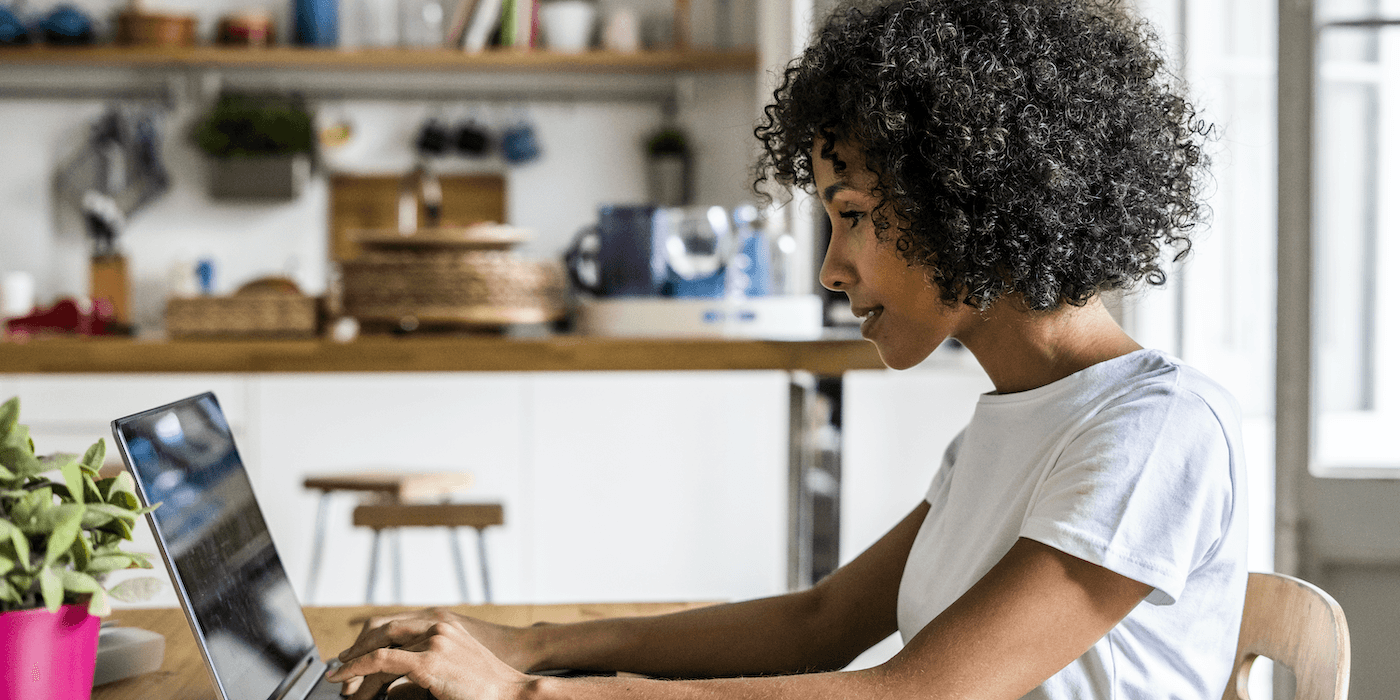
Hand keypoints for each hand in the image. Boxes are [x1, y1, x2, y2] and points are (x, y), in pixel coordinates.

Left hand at [329, 616, 532, 699]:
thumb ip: (429, 663)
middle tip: (341, 665)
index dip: (372, 637)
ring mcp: (433, 640)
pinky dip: (360, 669)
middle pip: (383, 628)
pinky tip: (347, 679)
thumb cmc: (488, 683)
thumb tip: (397, 683)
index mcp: (443, 623)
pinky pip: (383, 661)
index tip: (356, 653)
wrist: (512, 689)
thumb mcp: (455, 665)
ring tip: (340, 678)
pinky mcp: (429, 661)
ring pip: (380, 645)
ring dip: (356, 662)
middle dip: (359, 647)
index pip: (396, 623)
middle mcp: (436, 625)